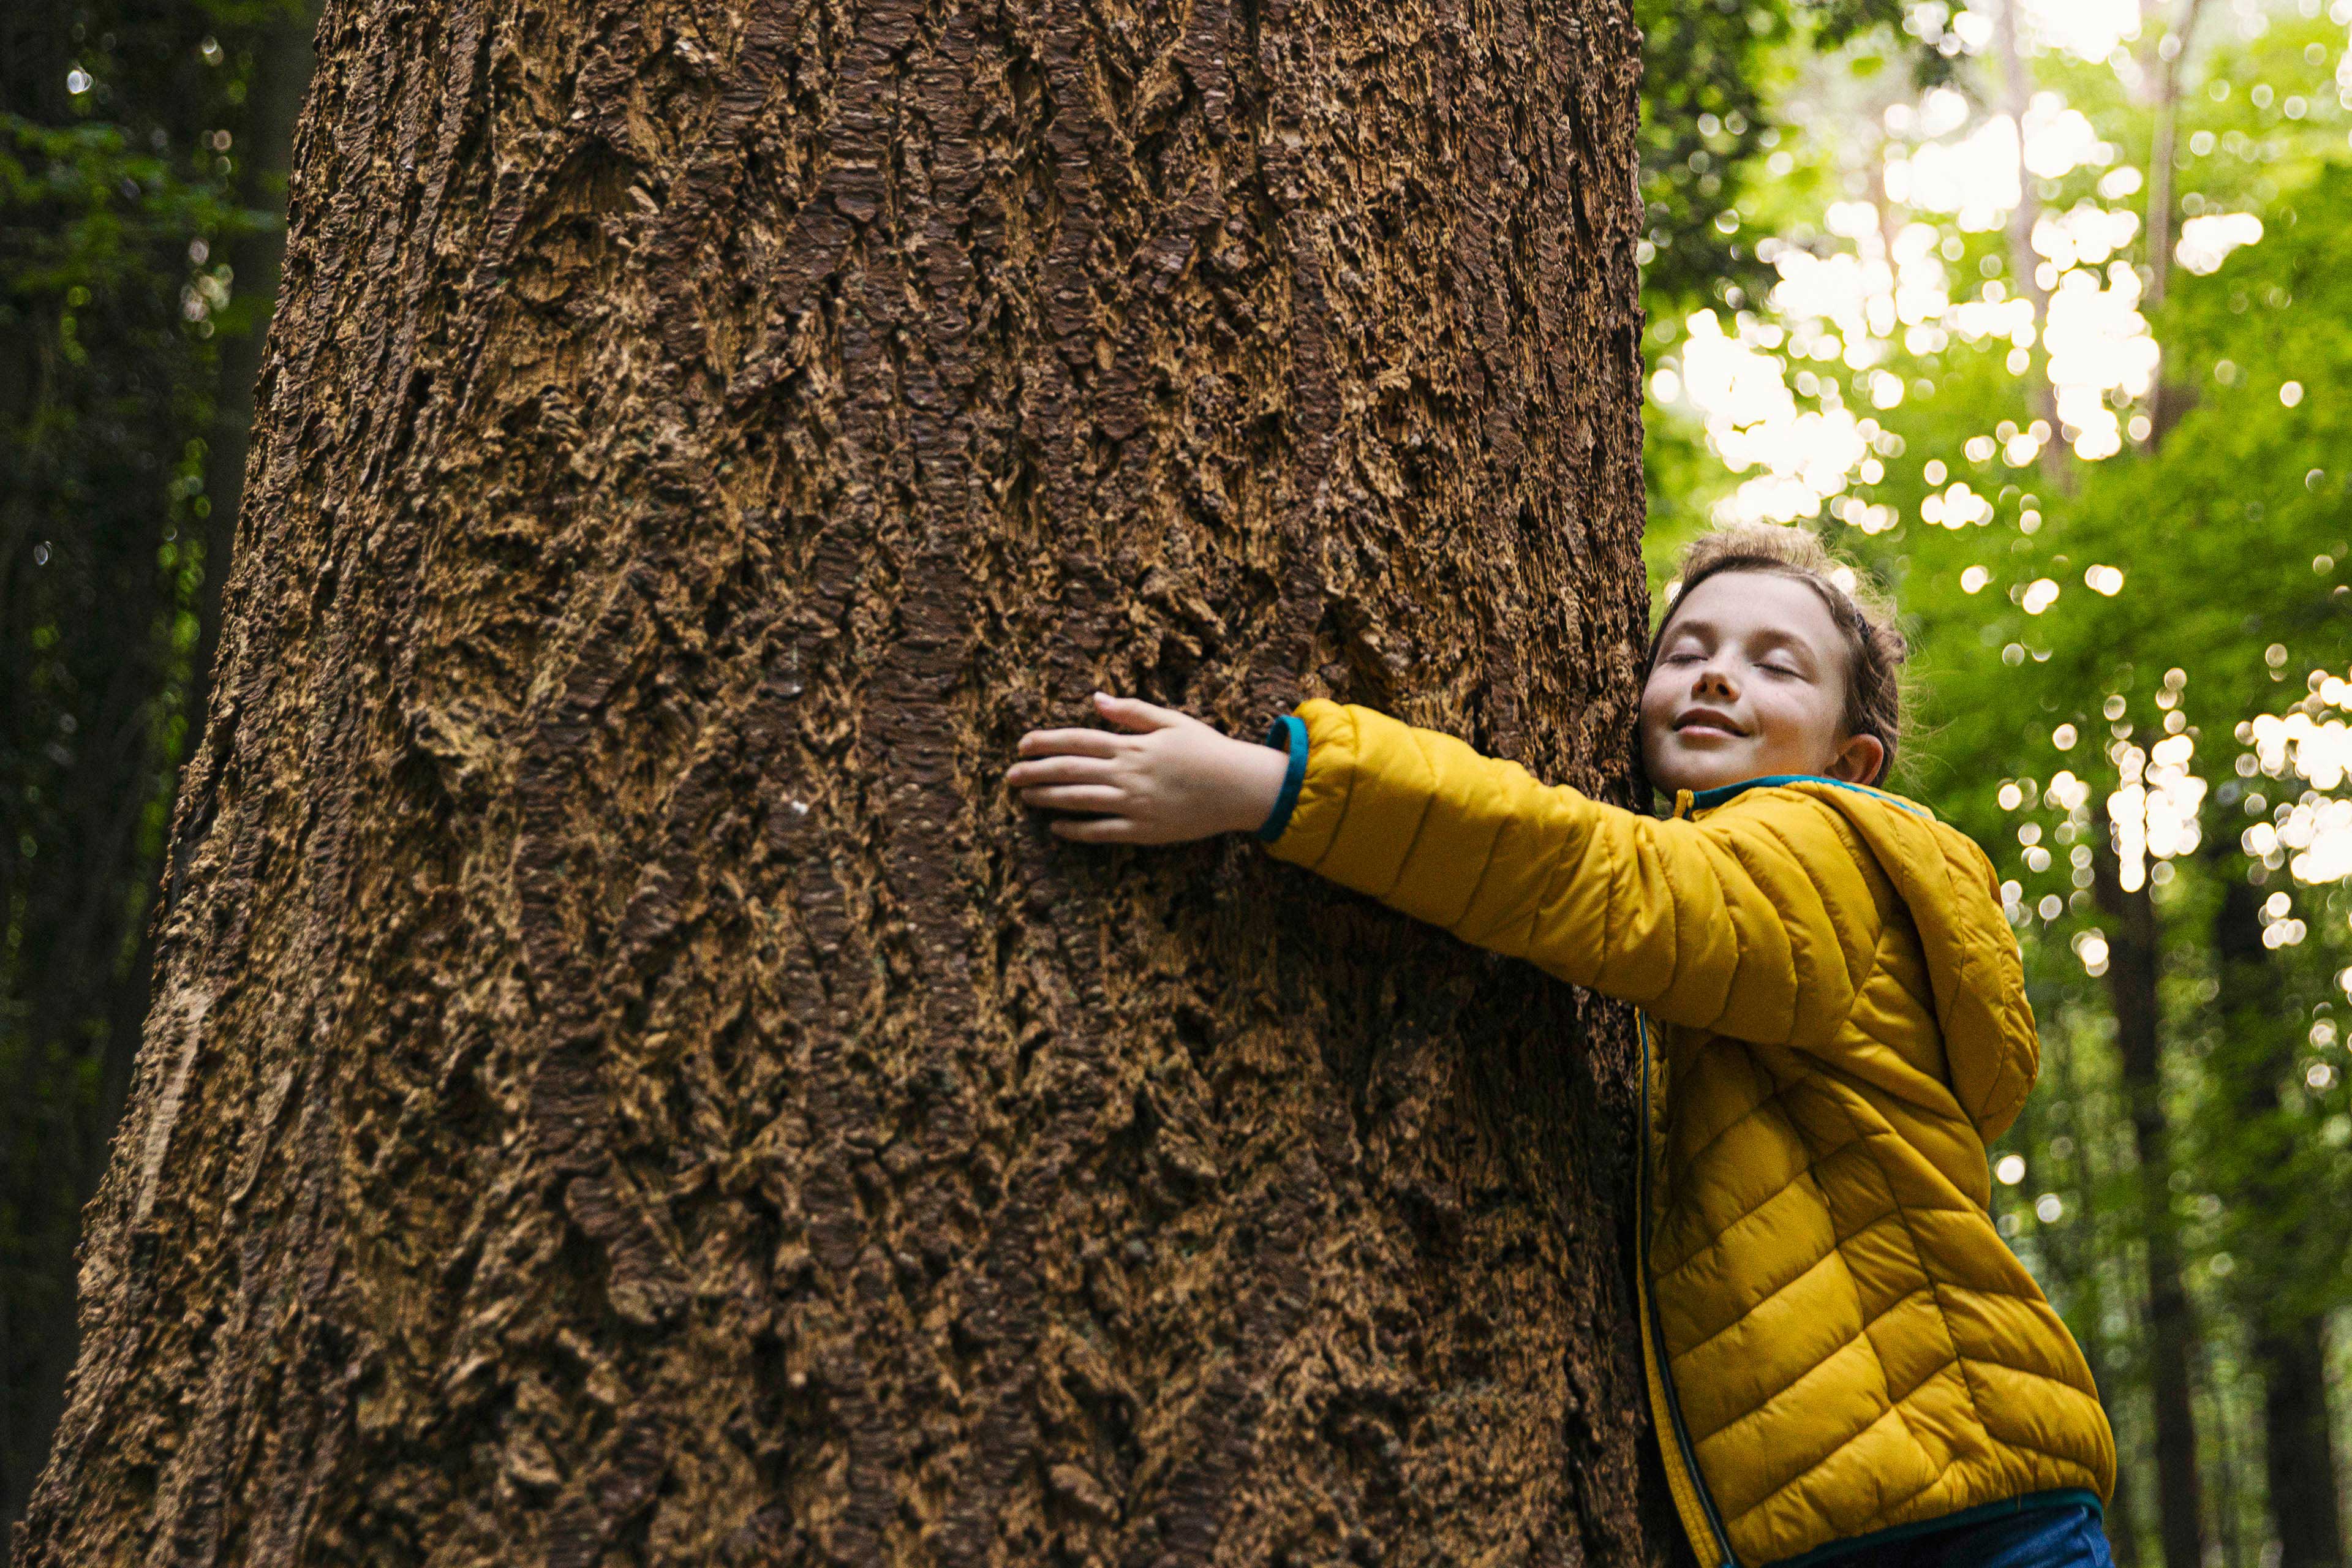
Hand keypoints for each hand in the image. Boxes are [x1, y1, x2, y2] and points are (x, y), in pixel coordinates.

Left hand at [1006, 692, 1290, 844]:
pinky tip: (1057, 827)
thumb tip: (1097, 699)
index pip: (1078, 740)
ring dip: (1048, 798)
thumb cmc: (1208, 750)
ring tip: (1025, 797)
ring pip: (1079, 800)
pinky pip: (1102, 831)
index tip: (1022, 744)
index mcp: (1132, 745)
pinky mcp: (1144, 830)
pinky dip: (1076, 830)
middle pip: (1070, 771)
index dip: (1046, 742)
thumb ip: (1132, 711)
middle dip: (1036, 772)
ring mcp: (1134, 803)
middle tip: (1009, 776)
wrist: (1240, 787)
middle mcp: (1127, 773)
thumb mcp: (1172, 721)